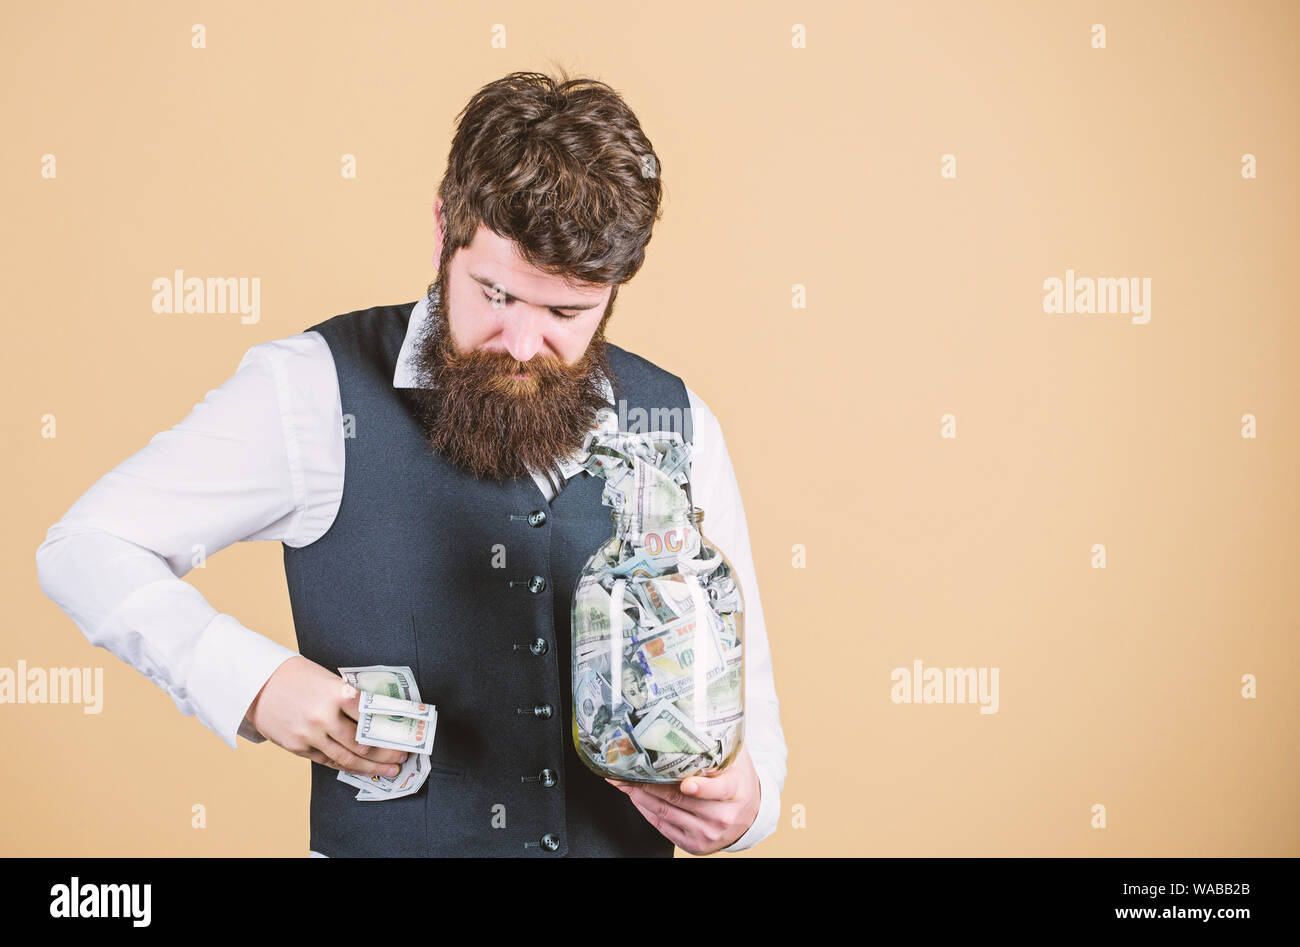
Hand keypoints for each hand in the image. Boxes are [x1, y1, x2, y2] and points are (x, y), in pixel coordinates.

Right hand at [243, 656, 409, 777]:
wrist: (256, 684)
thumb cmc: (297, 677)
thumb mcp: (327, 679)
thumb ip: (349, 698)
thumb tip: (377, 716)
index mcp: (337, 693)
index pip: (372, 716)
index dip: (391, 728)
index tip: (405, 736)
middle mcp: (324, 716)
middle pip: (363, 742)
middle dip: (386, 753)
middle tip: (402, 758)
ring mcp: (310, 735)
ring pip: (347, 758)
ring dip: (371, 767)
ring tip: (389, 770)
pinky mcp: (298, 748)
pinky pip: (327, 761)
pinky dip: (346, 766)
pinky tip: (361, 768)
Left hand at [606, 744, 760, 854]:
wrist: (749, 818)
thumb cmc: (739, 783)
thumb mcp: (737, 761)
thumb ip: (721, 743)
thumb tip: (697, 714)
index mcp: (735, 792)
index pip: (719, 790)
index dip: (701, 788)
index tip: (686, 783)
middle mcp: (722, 816)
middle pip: (680, 800)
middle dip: (650, 784)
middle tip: (628, 771)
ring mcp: (707, 833)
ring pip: (666, 813)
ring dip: (641, 796)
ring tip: (623, 780)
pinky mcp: (693, 844)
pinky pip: (663, 826)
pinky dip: (646, 810)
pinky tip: (636, 796)